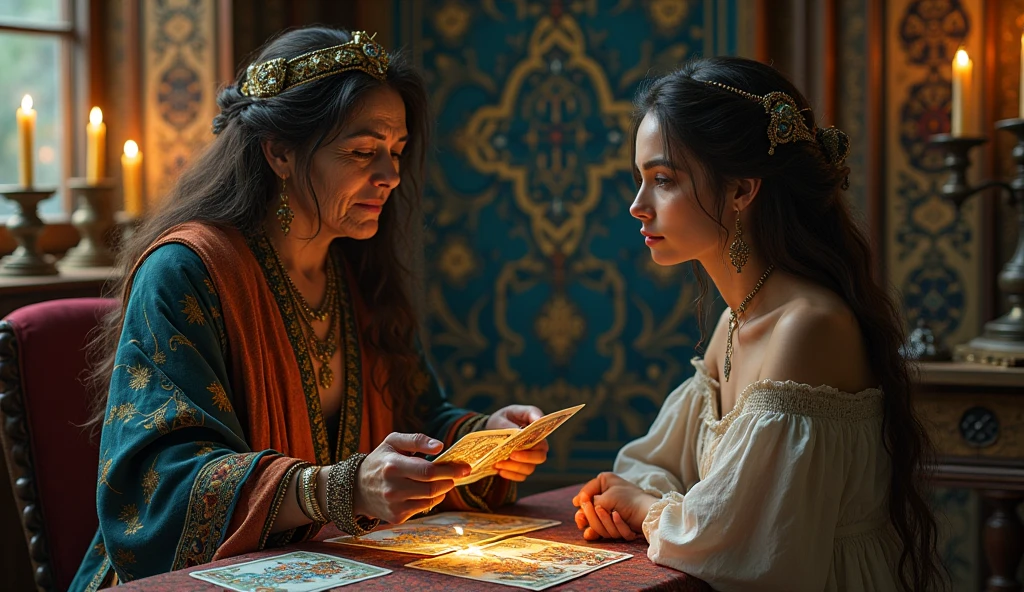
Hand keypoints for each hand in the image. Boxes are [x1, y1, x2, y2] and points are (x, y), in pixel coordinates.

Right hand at [354, 432, 470, 523]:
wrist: (357, 488)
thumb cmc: (380, 460)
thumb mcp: (393, 442)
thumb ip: (417, 440)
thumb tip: (440, 446)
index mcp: (392, 466)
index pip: (428, 471)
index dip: (450, 470)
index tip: (465, 467)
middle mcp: (393, 488)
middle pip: (432, 488)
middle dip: (450, 479)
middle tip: (459, 473)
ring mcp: (394, 505)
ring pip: (430, 500)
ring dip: (443, 489)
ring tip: (443, 480)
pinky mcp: (396, 517)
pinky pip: (423, 508)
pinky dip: (432, 499)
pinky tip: (428, 490)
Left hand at [486, 405, 548, 481]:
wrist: (491, 429)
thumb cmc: (506, 417)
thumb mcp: (514, 411)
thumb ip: (528, 414)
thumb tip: (538, 419)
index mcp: (538, 434)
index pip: (543, 442)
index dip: (536, 444)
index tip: (521, 444)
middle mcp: (537, 448)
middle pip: (539, 458)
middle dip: (526, 458)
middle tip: (511, 454)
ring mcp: (529, 461)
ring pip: (528, 469)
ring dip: (513, 467)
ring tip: (498, 463)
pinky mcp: (520, 469)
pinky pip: (520, 477)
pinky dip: (510, 475)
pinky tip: (499, 470)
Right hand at [572, 472, 656, 540]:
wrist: (649, 513)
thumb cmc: (629, 500)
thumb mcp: (605, 499)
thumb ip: (589, 505)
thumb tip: (578, 510)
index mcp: (603, 482)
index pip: (585, 493)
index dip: (581, 502)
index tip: (579, 506)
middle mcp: (607, 495)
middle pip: (589, 511)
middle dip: (592, 516)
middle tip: (597, 514)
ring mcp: (612, 511)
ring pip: (599, 524)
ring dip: (606, 523)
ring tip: (615, 515)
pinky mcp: (618, 525)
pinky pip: (611, 530)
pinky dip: (617, 526)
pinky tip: (621, 518)